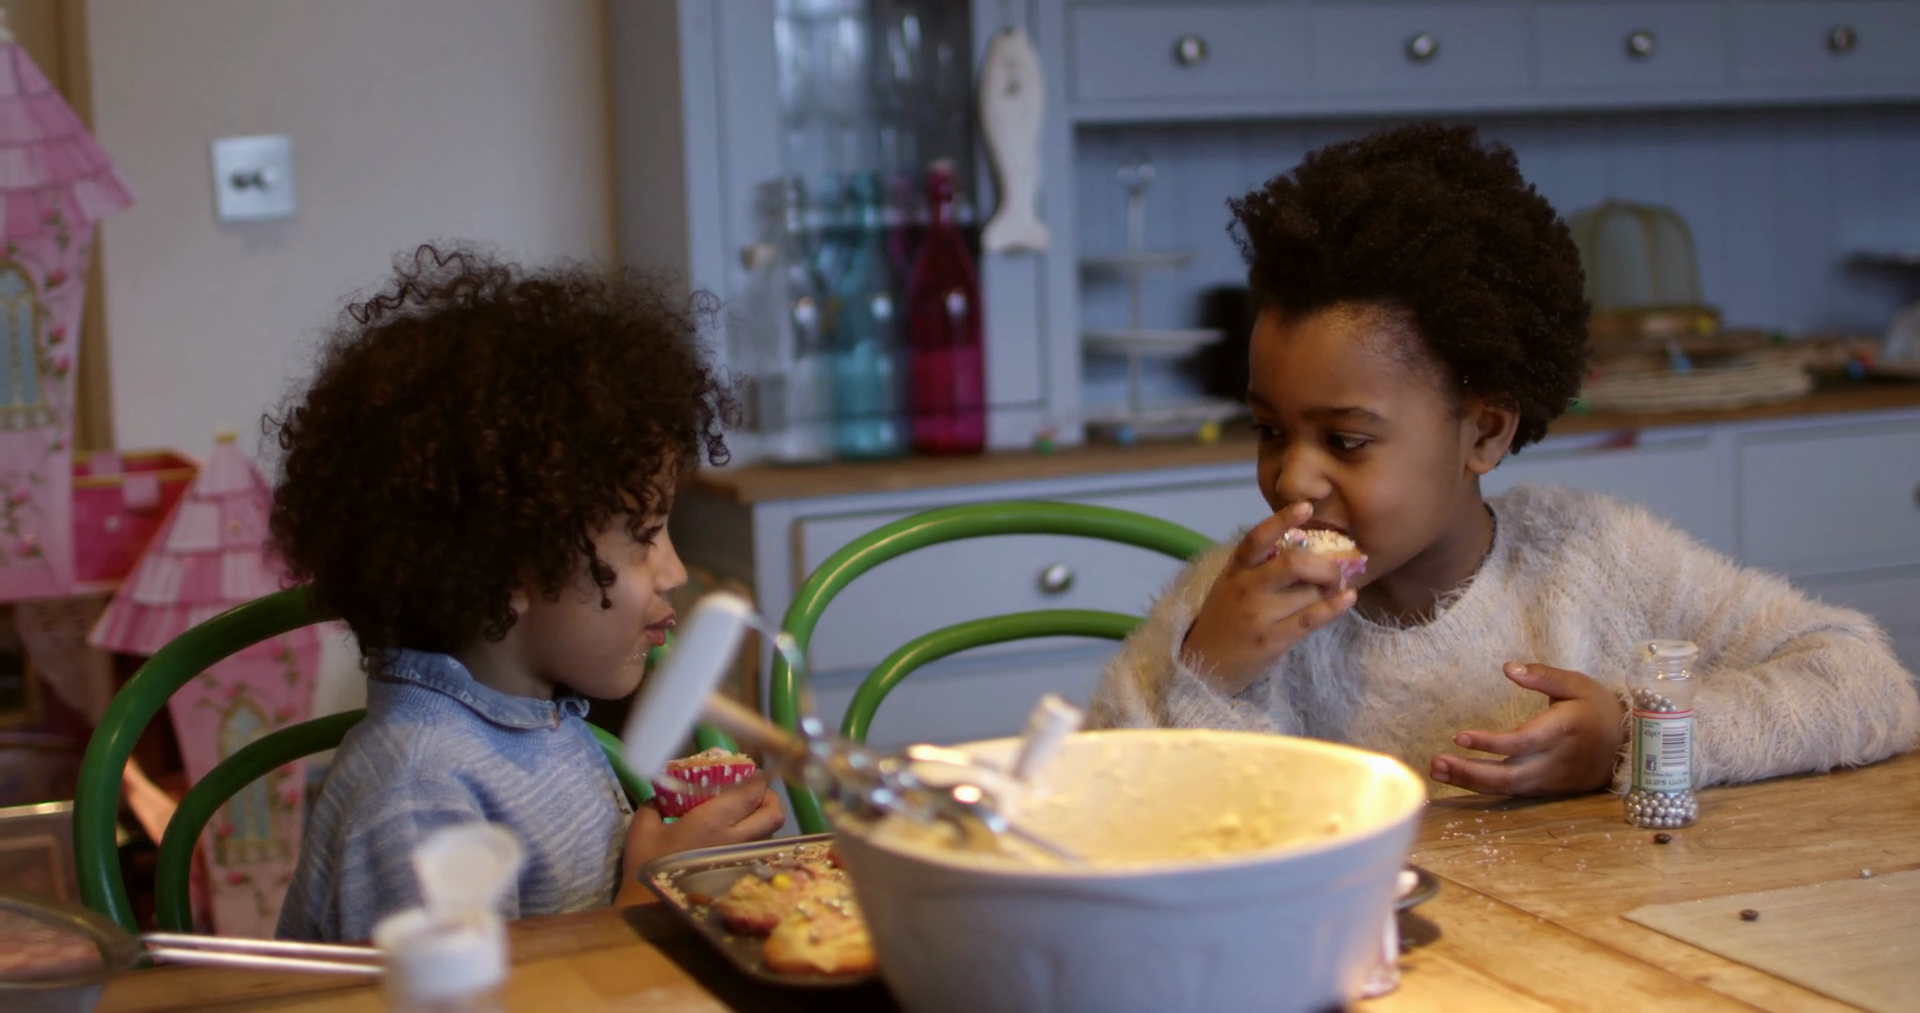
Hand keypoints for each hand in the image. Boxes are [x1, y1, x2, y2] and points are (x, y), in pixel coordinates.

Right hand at [615, 776, 784, 904]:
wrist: (652, 911)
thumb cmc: (648, 866)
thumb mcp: (643, 828)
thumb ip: (656, 804)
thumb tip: (663, 794)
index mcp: (715, 820)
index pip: (752, 791)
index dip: (756, 779)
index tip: (747, 774)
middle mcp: (736, 839)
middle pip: (774, 813)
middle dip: (768, 798)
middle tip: (753, 794)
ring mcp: (742, 859)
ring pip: (770, 833)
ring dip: (762, 820)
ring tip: (744, 815)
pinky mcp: (741, 875)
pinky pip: (758, 851)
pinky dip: (754, 840)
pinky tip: (734, 839)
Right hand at [1181, 502, 1358, 694]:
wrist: (1204, 665)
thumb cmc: (1224, 619)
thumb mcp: (1230, 585)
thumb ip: (1258, 566)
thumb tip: (1304, 546)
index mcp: (1235, 570)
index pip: (1256, 538)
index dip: (1281, 520)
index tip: (1306, 507)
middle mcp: (1246, 589)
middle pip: (1293, 564)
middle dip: (1323, 565)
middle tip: (1335, 570)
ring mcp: (1260, 615)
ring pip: (1307, 591)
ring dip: (1329, 588)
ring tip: (1337, 589)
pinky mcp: (1274, 639)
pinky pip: (1312, 618)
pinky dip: (1335, 606)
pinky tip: (1349, 598)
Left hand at [1431, 663, 1625, 796]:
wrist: (1632, 744)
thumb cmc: (1597, 707)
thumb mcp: (1576, 683)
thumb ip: (1542, 676)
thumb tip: (1508, 668)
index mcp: (1565, 730)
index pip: (1523, 741)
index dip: (1491, 743)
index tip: (1459, 736)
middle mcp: (1558, 760)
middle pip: (1510, 774)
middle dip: (1470, 772)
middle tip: (1435, 762)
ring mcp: (1554, 780)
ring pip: (1508, 788)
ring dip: (1470, 782)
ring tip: (1437, 769)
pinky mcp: (1550, 790)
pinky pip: (1514, 792)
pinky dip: (1484, 787)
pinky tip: (1458, 777)